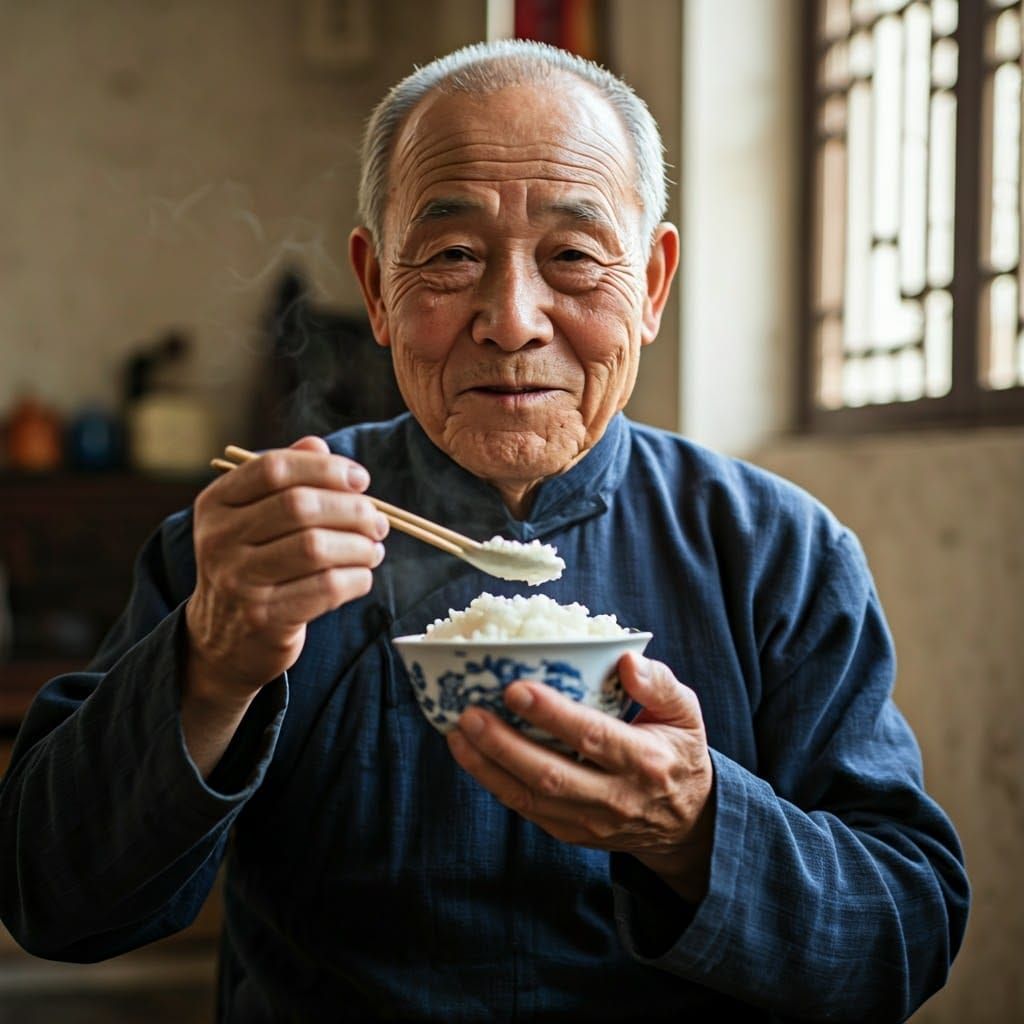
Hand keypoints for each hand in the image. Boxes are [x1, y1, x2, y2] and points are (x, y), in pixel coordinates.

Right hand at [185, 436, 388, 703]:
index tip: (360, 480)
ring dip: (360, 546)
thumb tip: (319, 446)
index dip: (325, 469)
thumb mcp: (253, 517)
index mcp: (216, 503)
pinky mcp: (265, 618)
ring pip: (316, 548)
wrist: (224, 640)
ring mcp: (239, 581)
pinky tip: (361, 576)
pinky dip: (356, 578)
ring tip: (374, 549)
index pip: (274, 468)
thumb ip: (284, 478)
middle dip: (352, 510)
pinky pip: (326, 588)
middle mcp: (220, 539)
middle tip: (378, 521)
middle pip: (300, 507)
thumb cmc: (252, 565)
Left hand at [446, 653, 714, 900]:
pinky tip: (472, 757)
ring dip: (488, 767)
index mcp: (645, 761)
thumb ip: (660, 684)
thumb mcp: (686, 712)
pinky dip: (495, 784)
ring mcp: (591, 822)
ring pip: (531, 798)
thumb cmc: (678, 752)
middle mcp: (616, 797)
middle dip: (504, 745)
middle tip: (469, 714)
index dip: (552, 715)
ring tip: (457, 735)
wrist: (685, 823)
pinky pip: (527, 811)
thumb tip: (626, 661)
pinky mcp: (572, 833)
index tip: (516, 689)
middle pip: (552, 775)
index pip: (593, 737)